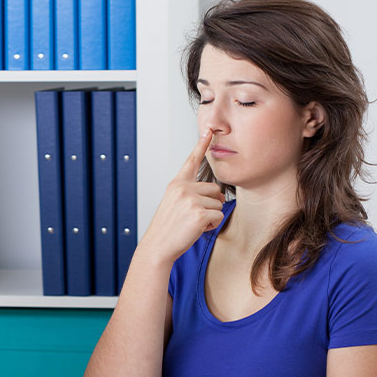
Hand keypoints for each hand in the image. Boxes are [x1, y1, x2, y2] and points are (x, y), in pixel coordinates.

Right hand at [137, 128, 224, 263]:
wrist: (158, 246)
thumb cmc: (168, 228)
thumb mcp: (175, 204)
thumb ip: (192, 193)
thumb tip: (218, 194)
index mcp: (176, 184)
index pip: (191, 161)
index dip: (201, 144)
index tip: (208, 130)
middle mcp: (182, 188)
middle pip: (214, 189)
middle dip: (209, 204)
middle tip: (192, 217)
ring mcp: (190, 199)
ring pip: (218, 204)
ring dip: (210, 217)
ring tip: (192, 224)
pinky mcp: (199, 212)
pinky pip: (218, 216)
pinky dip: (211, 226)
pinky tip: (196, 230)